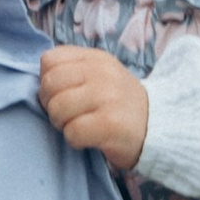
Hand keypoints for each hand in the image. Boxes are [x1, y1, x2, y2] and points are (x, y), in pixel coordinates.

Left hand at [38, 46, 150, 169]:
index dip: (47, 81)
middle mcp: (103, 73)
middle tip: (67, 116)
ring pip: (58, 108)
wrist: (159, 128)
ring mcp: (108, 97)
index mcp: (96, 58)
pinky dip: (75, 140)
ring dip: (62, 124)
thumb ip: (72, 71)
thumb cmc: (119, 105)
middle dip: (50, 105)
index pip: (49, 60)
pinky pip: (72, 132)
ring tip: (78, 126)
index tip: (62, 95)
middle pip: (50, 84)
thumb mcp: (100, 77)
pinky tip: (88, 139)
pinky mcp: (111, 124)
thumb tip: (40, 80)